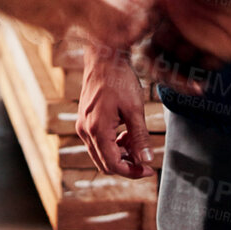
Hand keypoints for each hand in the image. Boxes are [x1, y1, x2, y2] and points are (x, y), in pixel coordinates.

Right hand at [76, 50, 153, 177]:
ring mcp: (82, 125)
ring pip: (100, 154)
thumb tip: (146, 160)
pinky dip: (112, 144)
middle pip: (104, 163)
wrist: (104, 58)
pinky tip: (126, 135)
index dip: (132, 172)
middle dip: (126, 165)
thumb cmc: (119, 79)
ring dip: (119, 155)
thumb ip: (140, 137)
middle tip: (145, 160)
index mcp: (97, 130)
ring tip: (137, 144)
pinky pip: (96, 142)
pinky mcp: (84, 119)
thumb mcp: (135, 109)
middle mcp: (85, 130)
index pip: (113, 164)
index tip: (148, 169)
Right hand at [133, 0, 230, 93]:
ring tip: (188, 85)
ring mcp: (201, 36)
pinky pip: (203, 70)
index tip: (141, 42)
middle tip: (163, 71)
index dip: (135, 33)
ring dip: (174, 77)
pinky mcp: (223, 50)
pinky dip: (196, 80)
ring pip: (176, 64)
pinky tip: (200, 84)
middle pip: (154, 50)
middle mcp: (181, 19)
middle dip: (153, 65)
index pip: (142, 20)